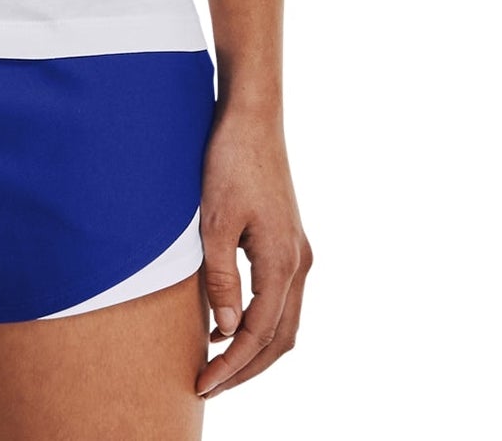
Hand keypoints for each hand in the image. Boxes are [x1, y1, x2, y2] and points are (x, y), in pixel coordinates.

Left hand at [194, 102, 311, 398]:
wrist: (252, 116)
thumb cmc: (229, 162)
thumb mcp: (214, 221)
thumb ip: (220, 277)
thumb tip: (225, 331)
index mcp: (283, 263)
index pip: (259, 335)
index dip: (231, 366)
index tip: (202, 384)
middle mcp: (300, 263)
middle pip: (280, 339)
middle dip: (246, 368)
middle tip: (208, 386)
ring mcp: (298, 252)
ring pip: (284, 322)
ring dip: (254, 349)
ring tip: (217, 366)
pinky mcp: (289, 241)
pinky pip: (281, 299)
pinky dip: (259, 323)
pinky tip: (227, 324)